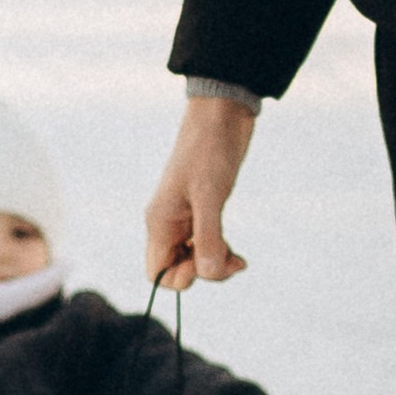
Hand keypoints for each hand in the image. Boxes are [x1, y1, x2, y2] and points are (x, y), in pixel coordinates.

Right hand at [145, 94, 256, 290]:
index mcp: (160, 222)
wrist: (223, 115)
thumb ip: (207, 236)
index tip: (205, 262)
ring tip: (239, 260)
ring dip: (215, 265)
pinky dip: (221, 253)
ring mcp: (186, 218)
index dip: (180, 278)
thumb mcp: (210, 194)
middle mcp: (169, 224)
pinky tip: (239, 255)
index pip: (156, 272)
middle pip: (177, 270)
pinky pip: (206, 245)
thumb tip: (207, 273)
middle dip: (202, 273)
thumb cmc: (211, 149)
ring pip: (194, 260)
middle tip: (231, 260)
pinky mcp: (204, 210)